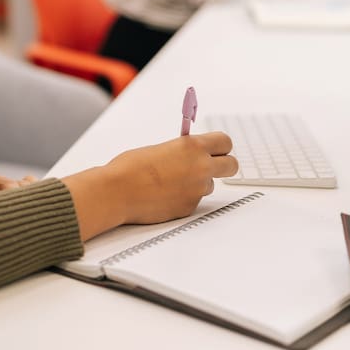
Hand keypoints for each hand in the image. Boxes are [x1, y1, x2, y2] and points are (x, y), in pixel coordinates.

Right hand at [62, 132, 237, 239]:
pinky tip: (164, 194)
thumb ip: (183, 150)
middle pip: (232, 165)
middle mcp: (200, 167)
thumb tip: (191, 155)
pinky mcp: (189, 207)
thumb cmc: (131, 167)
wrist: (118, 191)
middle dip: (224, 165)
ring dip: (198, 183)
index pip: (225, 142)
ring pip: (210, 185)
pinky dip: (183, 197)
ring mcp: (197, 190)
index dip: (221, 146)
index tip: (216, 149)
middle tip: (212, 166)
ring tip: (172, 182)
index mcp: (193, 146)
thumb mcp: (162, 148)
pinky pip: (194, 200)